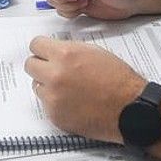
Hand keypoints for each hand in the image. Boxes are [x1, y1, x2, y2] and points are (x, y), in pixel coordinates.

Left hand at [24, 36, 143, 141]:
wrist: (130, 109)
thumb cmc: (119, 80)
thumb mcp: (95, 53)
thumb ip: (70, 50)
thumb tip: (55, 50)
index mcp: (65, 55)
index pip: (35, 45)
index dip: (42, 48)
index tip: (46, 52)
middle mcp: (55, 75)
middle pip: (30, 65)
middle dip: (41, 66)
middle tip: (54, 70)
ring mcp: (53, 97)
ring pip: (37, 86)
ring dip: (47, 85)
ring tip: (68, 88)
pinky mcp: (55, 116)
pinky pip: (46, 104)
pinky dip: (56, 103)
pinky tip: (73, 102)